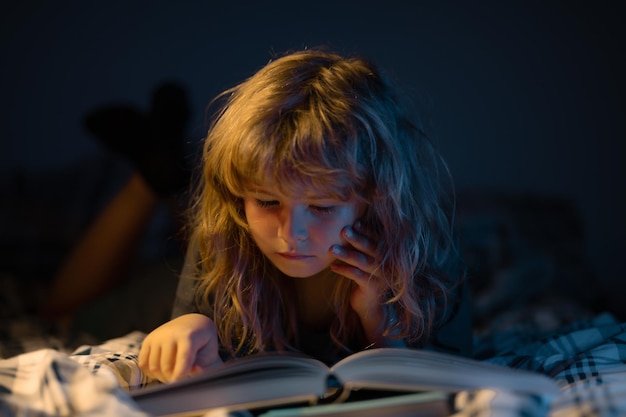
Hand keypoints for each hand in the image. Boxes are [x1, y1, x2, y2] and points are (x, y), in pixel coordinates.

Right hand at [138, 313, 222, 381]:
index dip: (181, 374)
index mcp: (188, 335)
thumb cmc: (202, 340)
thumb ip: (203, 362)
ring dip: (162, 377)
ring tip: (173, 373)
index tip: (180, 385)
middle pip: (167, 367)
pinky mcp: (148, 340)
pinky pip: (143, 364)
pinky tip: (162, 369)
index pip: (183, 358)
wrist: (191, 322)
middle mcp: (170, 334)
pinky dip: (151, 372)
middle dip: (173, 378)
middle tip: (181, 378)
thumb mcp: (210, 349)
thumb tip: (194, 371)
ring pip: (154, 367)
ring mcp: (157, 337)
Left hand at [329, 221, 384, 339]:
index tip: (355, 222)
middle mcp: (386, 264)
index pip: (377, 239)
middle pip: (370, 248)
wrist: (369, 306)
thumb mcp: (364, 261)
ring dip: (346, 254)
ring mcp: (380, 276)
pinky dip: (344, 270)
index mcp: (385, 255)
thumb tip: (348, 227)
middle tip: (343, 230)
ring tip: (331, 249)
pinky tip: (333, 267)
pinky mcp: (372, 287)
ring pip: (362, 261)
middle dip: (356, 238)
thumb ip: (361, 248)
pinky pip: (356, 275)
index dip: (366, 230)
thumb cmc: (364, 278)